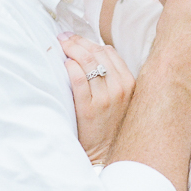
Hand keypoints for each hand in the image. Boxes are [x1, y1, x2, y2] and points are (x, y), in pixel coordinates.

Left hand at [60, 35, 134, 164]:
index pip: (109, 52)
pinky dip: (70, 68)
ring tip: (61, 45)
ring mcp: (105, 98)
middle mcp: (120, 88)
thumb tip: (94, 52)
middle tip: (64, 37)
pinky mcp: (89, 109)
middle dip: (78, 41)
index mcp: (130, 83)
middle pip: (97, 53)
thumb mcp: (122, 98)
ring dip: (72, 49)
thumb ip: (114, 77)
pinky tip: (64, 64)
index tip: (77, 38)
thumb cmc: (110, 123)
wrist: (105, 153)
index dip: (90, 42)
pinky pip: (79, 80)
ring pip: (88, 62)